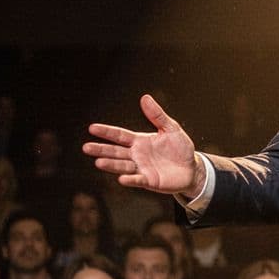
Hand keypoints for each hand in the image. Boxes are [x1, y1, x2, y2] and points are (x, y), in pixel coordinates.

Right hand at [82, 94, 203, 196]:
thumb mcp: (170, 128)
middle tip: (86, 147)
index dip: (107, 132)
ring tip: (98, 162)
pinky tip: (121, 179)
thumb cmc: (180, 148)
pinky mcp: (149, 181)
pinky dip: (130, 180)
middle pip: (115, 151)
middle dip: (101, 149)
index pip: (120, 135)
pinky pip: (138, 180)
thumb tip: (145, 97)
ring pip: (122, 166)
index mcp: (139, 141)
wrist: (192, 168)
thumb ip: (157, 115)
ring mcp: (141, 168)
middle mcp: (137, 155)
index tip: (92, 128)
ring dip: (111, 165)